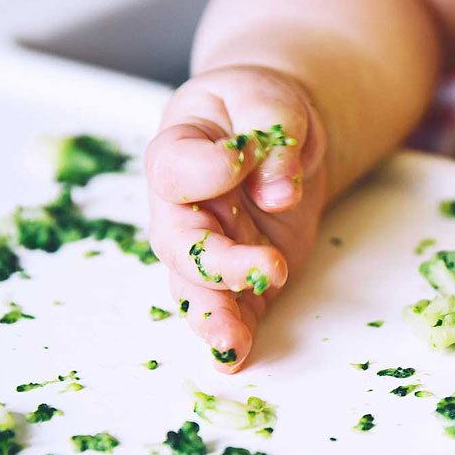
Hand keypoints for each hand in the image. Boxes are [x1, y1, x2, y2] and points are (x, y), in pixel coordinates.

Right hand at [146, 65, 326, 372]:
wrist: (276, 130)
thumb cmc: (260, 107)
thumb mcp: (271, 99)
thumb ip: (272, 133)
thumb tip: (278, 188)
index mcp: (180, 148)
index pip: (175, 167)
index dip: (204, 171)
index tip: (238, 162)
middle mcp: (182, 204)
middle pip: (179, 241)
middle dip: (217, 264)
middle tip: (268, 269)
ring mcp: (208, 242)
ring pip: (195, 286)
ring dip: (213, 316)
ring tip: (232, 342)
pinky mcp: (240, 272)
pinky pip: (231, 306)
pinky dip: (234, 332)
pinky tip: (238, 354)